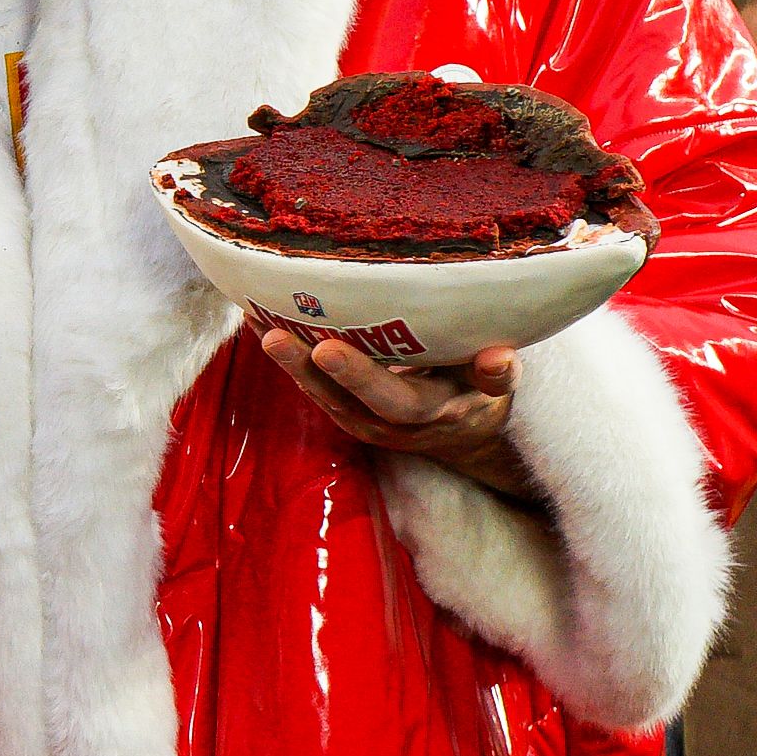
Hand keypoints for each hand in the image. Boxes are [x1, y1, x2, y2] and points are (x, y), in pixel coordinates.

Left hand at [254, 323, 538, 500]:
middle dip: (307, 368)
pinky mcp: (346, 411)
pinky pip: (313, 386)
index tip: (327, 349)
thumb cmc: (480, 391)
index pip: (393, 399)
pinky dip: (289, 358)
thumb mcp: (497, 385)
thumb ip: (497, 373)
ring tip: (257, 321)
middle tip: (274, 336)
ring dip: (287, 362)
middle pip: (343, 400)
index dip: (359, 376)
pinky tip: (262, 321)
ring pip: (320, 395)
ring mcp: (364, 421)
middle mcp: (391, 424)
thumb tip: (499, 357)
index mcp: (432, 412)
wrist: (464, 433)